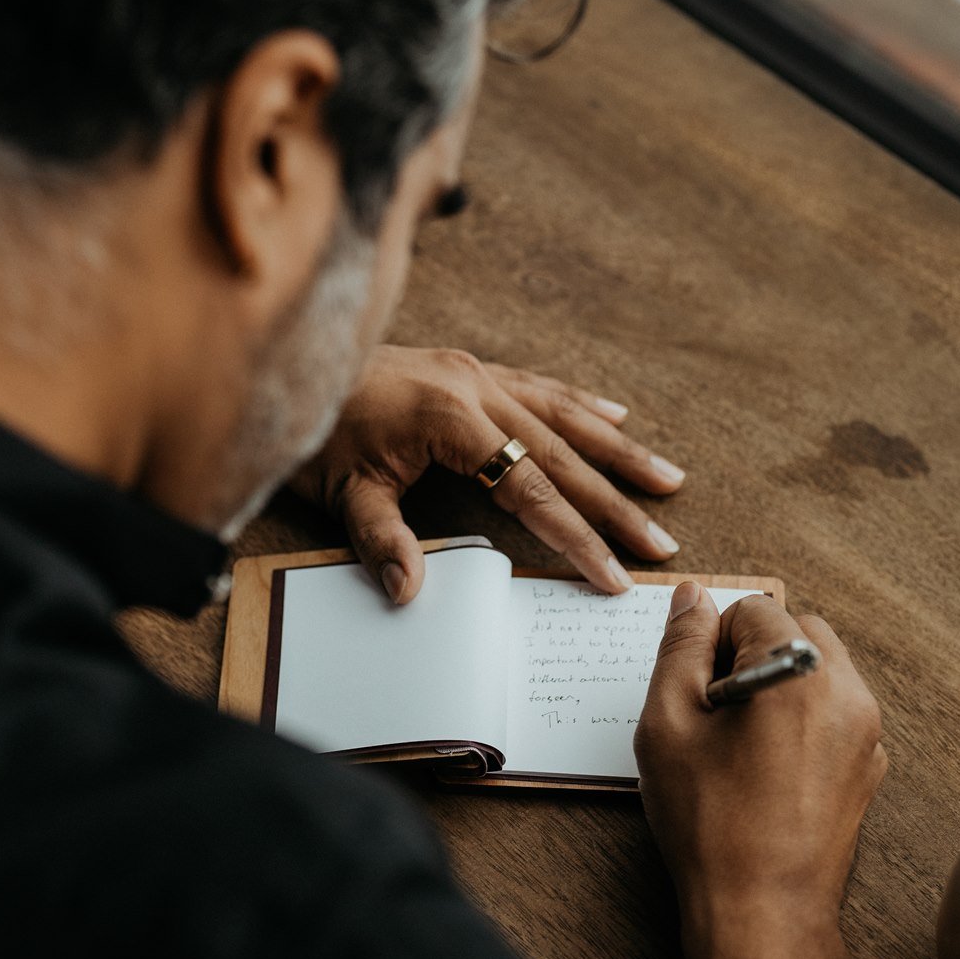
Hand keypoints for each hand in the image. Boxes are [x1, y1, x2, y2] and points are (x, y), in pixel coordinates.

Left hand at [291, 345, 686, 601]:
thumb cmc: (315, 433)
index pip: (529, 487)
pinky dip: (582, 406)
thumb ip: (380, 541)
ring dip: (619, 453)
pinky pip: (540, 387)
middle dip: (615, 505)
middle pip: (562, 455)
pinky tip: (617, 420)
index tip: (611, 572)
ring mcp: (475, 372)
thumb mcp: (342, 494)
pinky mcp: (469, 367)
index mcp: (449, 418)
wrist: (290, 365)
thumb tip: (410, 593)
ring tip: (669, 481)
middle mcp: (474, 386)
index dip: (575, 535)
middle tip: (660, 546)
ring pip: (564, 416)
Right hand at [635, 587, 887, 927]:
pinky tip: (765, 767)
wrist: (762, 911)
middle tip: (714, 711)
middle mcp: (848, 693)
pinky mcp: (869, 765)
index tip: (696, 692)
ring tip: (739, 742)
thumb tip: (693, 598)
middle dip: (751, 654)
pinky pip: (834, 711)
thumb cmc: (710, 822)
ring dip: (778, 683)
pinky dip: (801, 719)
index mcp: (799, 672)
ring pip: (818, 669)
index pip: (752, 611)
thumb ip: (680, 647)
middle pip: (795, 630)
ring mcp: (867, 732)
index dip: (712, 644)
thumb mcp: (669, 723)